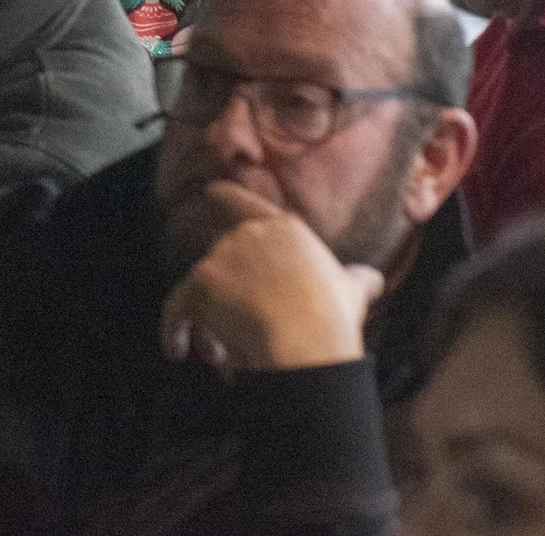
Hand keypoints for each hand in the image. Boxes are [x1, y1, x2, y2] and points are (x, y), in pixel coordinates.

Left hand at [159, 183, 383, 373]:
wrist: (308, 336)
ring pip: (202, 284)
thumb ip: (356, 279)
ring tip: (216, 352)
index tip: (209, 192)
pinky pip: (178, 304)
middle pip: (223, 254)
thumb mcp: (353, 290)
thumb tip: (371, 278)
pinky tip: (175, 348)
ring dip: (205, 316)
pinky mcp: (203, 281)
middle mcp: (250, 233)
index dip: (225, 196)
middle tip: (238, 324)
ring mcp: (223, 254)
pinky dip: (173, 327)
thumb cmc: (334, 317)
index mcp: (285, 228)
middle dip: (227, 289)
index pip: (244, 203)